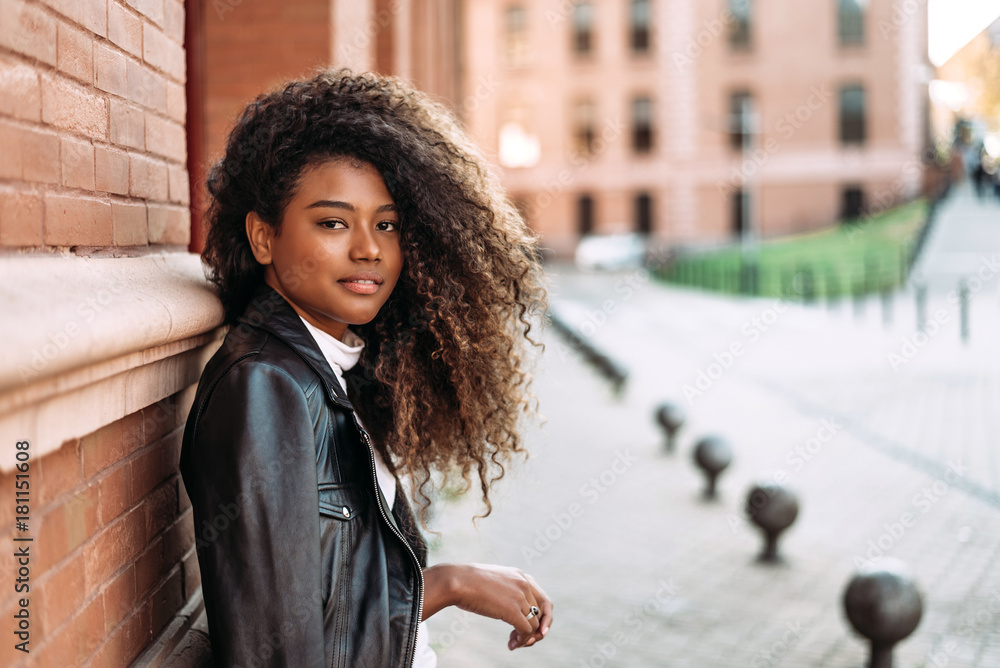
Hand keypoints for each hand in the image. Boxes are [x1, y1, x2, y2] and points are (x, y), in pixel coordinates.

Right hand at [422, 563, 553, 649]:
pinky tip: (511, 645)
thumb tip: (507, 606)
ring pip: (535, 624)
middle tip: (528, 640)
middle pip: (542, 612)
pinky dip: (521, 641)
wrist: (456, 581)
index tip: (534, 628)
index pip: (542, 598)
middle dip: (537, 629)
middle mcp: (524, 584)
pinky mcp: (512, 610)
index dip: (542, 616)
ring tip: (514, 643)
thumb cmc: (467, 582)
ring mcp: (519, 596)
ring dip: (527, 638)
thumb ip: (505, 590)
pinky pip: (526, 630)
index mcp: (520, 575)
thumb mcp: (492, 582)